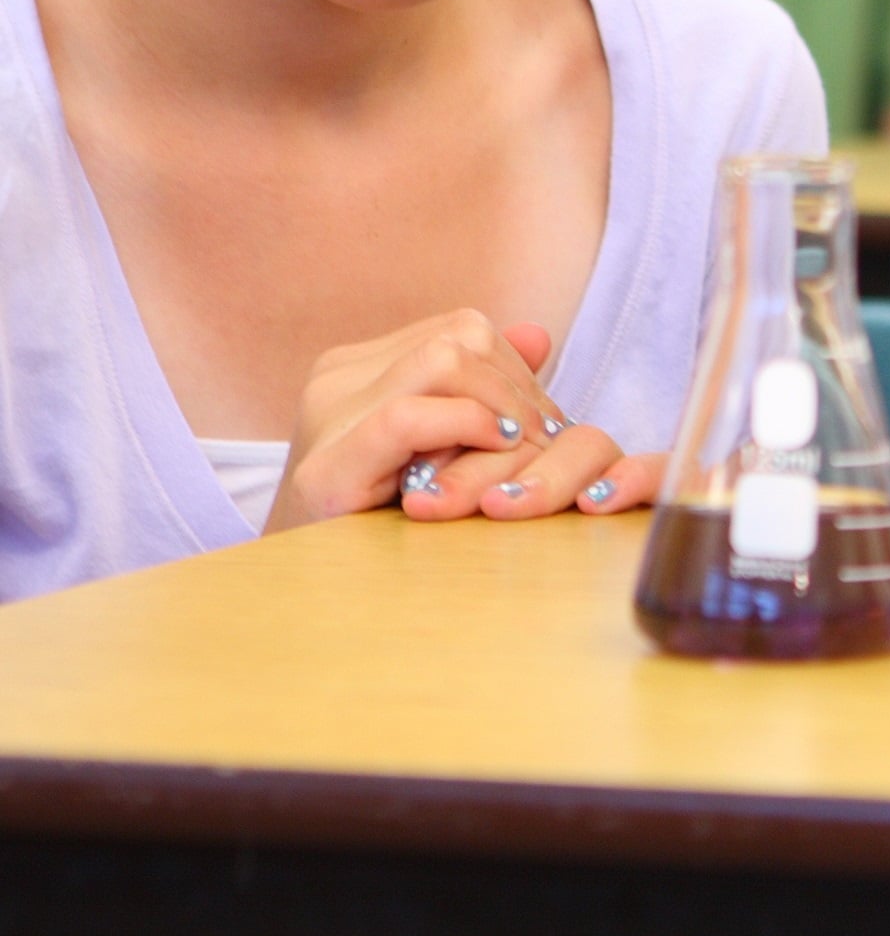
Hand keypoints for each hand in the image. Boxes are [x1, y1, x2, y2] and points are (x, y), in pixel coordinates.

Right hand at [265, 311, 567, 532]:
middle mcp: (336, 379)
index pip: (463, 331)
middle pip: (460, 339)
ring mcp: (326, 419)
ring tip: (523, 452)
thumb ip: (479, 393)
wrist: (296, 605)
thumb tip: (538, 335)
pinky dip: (466, 426)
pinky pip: (407, 418)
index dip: (516, 371)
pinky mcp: (323, 471)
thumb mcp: (436, 451)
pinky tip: (495, 452)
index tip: (545, 422)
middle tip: (547, 441)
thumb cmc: (375, 530)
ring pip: (442, 361)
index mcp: (359, 366)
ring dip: (502, 406)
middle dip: (518, 388)